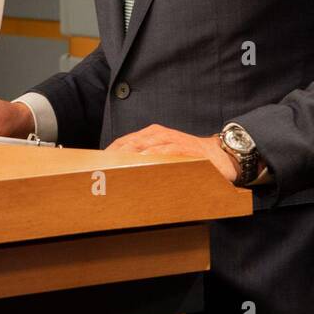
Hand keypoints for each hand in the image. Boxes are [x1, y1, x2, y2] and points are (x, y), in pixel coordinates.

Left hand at [106, 124, 238, 183]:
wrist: (220, 156)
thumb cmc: (188, 159)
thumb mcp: (164, 157)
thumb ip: (146, 163)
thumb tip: (123, 178)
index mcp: (150, 136)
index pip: (122, 144)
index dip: (107, 156)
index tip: (93, 168)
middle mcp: (157, 135)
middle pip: (127, 145)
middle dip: (111, 159)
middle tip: (98, 174)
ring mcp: (170, 140)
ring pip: (142, 147)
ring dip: (126, 159)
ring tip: (112, 171)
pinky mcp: (182, 147)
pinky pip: (163, 152)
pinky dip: (151, 158)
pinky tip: (140, 165)